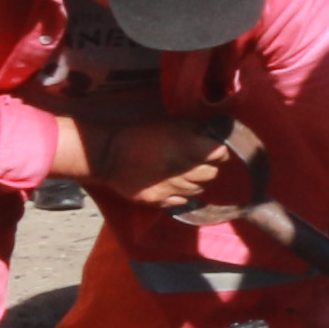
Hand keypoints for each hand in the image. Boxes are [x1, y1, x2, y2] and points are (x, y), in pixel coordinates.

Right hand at [62, 108, 230, 211]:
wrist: (108, 154)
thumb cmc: (140, 134)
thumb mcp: (170, 124)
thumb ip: (194, 130)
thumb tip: (213, 137)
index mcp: (185, 147)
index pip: (220, 154)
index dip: (218, 152)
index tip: (213, 150)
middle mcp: (182, 170)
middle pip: (212, 174)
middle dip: (209, 167)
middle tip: (199, 162)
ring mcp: (170, 189)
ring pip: (199, 190)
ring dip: (196, 181)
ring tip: (185, 174)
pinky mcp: (158, 201)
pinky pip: (182, 202)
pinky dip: (183, 195)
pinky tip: (175, 186)